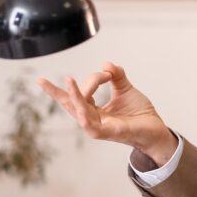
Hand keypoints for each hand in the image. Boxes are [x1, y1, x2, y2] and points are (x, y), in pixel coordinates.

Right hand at [38, 62, 177, 164]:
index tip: (107, 72)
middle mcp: (92, 119)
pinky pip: (90, 124)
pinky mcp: (107, 132)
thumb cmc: (140, 114)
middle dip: (55, 93)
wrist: (156, 130)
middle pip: (69, 104)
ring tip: (68, 80)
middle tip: (40, 80)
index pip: (76, 96)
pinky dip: (84, 114)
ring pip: (79, 111)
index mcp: (94, 110)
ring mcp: (98, 127)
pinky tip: (80, 105)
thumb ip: (116, 76)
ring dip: (73, 96)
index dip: (85, 81)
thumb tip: (106, 63)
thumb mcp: (126, 90)